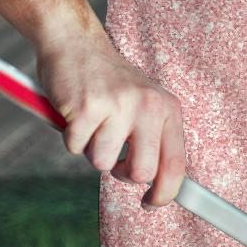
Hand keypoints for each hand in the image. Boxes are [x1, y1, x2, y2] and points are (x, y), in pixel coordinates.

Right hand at [36, 34, 185, 205]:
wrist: (76, 43)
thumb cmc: (109, 83)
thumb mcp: (144, 104)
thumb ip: (154, 139)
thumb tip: (161, 187)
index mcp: (167, 108)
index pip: (175, 164)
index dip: (165, 193)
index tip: (152, 203)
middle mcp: (148, 106)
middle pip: (141, 173)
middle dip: (122, 173)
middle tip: (113, 155)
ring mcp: (118, 106)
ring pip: (102, 163)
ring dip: (92, 149)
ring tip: (93, 122)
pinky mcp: (87, 107)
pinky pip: (75, 148)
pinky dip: (71, 137)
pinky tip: (76, 113)